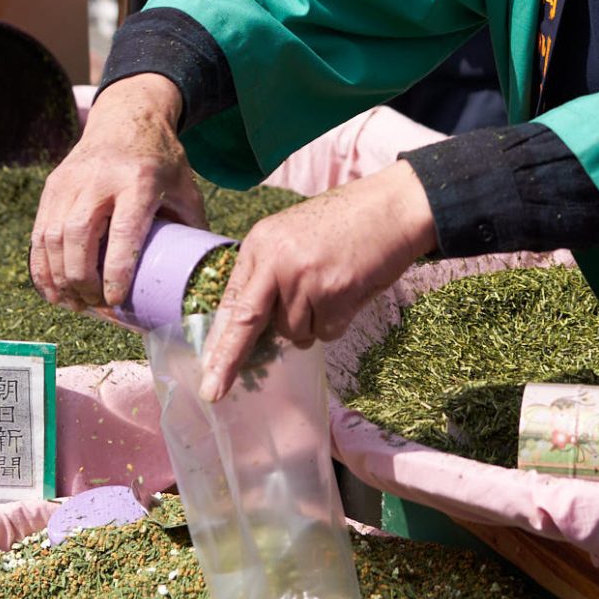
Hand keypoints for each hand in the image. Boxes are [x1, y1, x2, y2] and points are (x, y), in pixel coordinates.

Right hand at [29, 74, 206, 310]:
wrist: (128, 116)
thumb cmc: (161, 159)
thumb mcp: (186, 187)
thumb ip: (192, 227)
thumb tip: (202, 275)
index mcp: (139, 180)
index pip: (123, 231)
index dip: (116, 271)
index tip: (115, 301)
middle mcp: (100, 179)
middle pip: (79, 236)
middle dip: (82, 279)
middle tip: (94, 305)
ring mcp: (71, 180)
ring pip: (52, 236)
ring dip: (58, 277)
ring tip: (73, 304)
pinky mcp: (53, 186)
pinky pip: (38, 232)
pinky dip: (41, 265)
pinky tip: (52, 289)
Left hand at [198, 161, 437, 401]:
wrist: (393, 207)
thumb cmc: (345, 223)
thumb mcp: (293, 237)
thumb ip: (270, 274)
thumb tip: (253, 328)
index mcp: (260, 243)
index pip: (232, 300)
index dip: (217, 339)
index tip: (204, 371)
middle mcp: (276, 259)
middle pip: (246, 322)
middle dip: (228, 361)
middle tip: (213, 392)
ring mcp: (305, 278)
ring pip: (294, 333)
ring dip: (312, 324)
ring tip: (332, 289)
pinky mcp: (335, 293)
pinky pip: (327, 332)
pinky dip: (338, 321)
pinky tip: (349, 291)